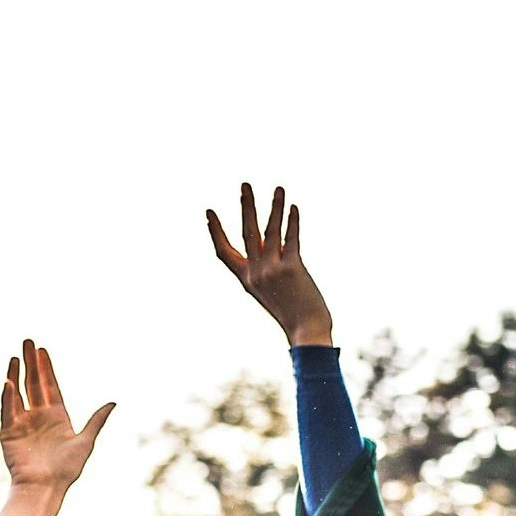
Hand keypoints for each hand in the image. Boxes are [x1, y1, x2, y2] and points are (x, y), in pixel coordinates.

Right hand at [0, 341, 112, 515]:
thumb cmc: (67, 469)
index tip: (42, 350)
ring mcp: (22, 423)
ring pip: (18, 393)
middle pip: (33, 383)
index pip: (50, 385)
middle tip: (27, 342)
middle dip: (30, 363)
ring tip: (14, 356)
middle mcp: (38, 416)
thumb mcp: (85, 442)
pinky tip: (8, 381)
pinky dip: (8, 396)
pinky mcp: (8, 432)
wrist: (45, 487)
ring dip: (16, 374)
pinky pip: (8, 410)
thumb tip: (113, 403)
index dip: (46, 367)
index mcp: (57, 416)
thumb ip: (96, 421)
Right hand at [204, 183, 332, 347]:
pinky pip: (291, 239)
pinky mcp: (292, 269)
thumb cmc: (291, 311)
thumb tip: (271, 237)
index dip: (215, 231)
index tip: (209, 212)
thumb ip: (268, 262)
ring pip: (270, 231)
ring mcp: (272, 271)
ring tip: (278, 188)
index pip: (223, 251)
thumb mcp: (271, 287)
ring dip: (274, 207)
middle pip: (247, 233)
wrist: (306, 330)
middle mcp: (255, 273)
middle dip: (246, 206)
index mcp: (246, 279)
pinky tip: (293, 207)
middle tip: (245, 184)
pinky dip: (292, 222)